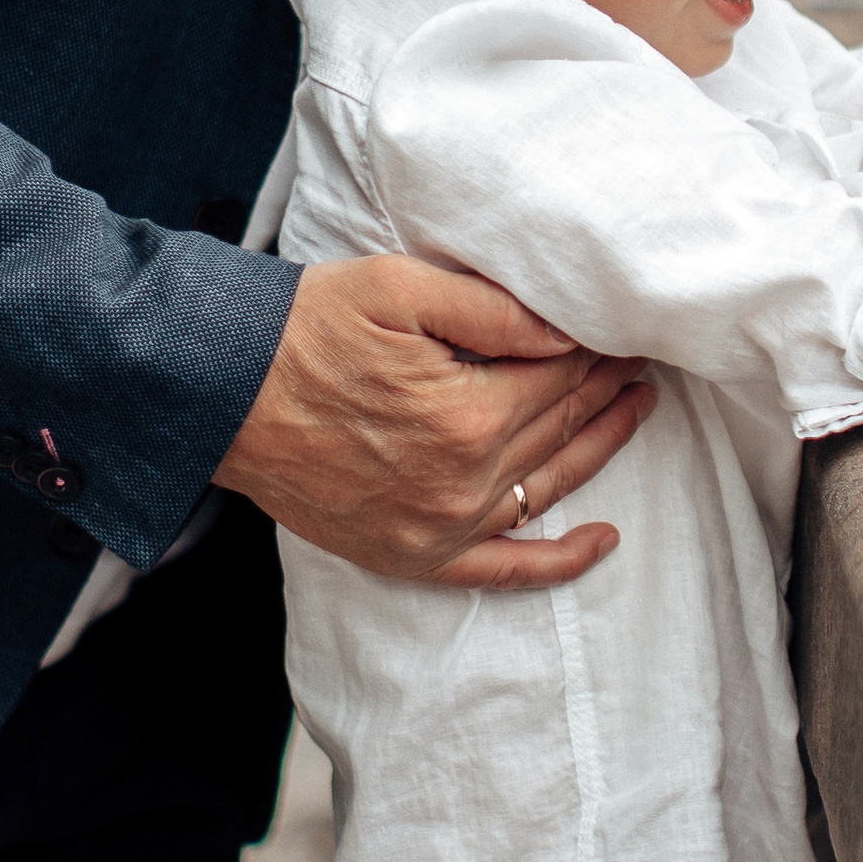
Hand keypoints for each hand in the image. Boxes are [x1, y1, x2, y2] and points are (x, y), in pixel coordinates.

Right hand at [215, 253, 651, 589]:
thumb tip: (572, 331)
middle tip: (640, 357)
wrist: (222, 393)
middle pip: (561, 426)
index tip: (623, 326)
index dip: (597, 346)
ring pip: (548, 487)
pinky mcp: (413, 556)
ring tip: (635, 408)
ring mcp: (440, 529)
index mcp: (468, 414)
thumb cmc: (306, 329)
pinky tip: (602, 541)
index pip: (560, 375)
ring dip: (601, 447)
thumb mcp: (399, 290)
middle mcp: (463, 483)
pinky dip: (559, 562)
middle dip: (606, 387)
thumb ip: (494, 310)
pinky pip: (503, 572)